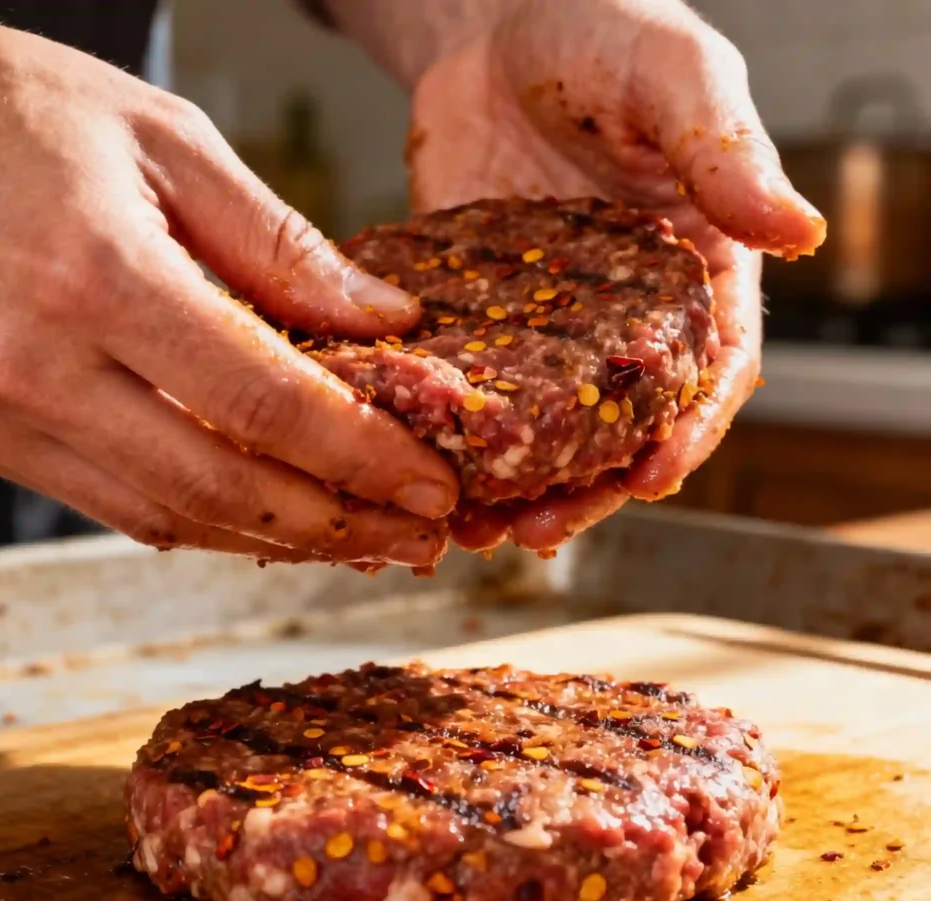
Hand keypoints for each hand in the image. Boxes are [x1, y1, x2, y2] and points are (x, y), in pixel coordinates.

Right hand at [0, 1, 456, 566]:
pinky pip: (114, 506)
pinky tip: (267, 516)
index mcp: (95, 273)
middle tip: (415, 536)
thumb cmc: (17, 110)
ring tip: (360, 538)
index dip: (365, 457)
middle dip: (339, 523)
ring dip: (277, 539)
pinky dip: (204, 520)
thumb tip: (387, 322)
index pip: (266, 404)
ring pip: (170, 516)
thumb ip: (285, 247)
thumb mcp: (171, 141)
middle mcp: (33, 363)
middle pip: (225, 486)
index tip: (431, 485)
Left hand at [403, 0, 824, 551]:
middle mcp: (624, 318)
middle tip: (538, 529)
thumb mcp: (674, 77)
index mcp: (695, 274)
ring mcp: (547, 327)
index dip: (686, 432)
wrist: (494, 28)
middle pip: (618, 428)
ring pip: (541, 428)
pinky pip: (472, 389)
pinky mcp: (480, 321)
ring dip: (513, 485)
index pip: (709, 373)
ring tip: (475, 526)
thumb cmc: (602, 33)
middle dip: (585, 487)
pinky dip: (454, 435)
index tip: (650, 477)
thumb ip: (724, 152)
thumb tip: (800, 227)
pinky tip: (421, 463)